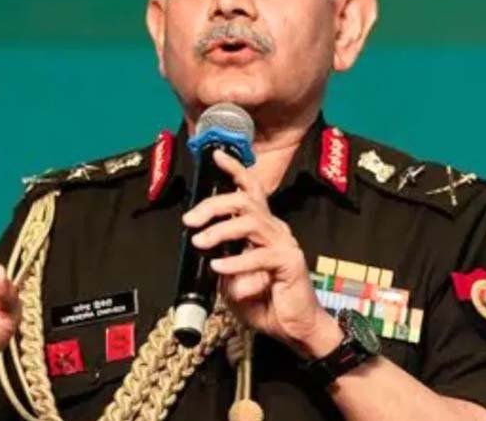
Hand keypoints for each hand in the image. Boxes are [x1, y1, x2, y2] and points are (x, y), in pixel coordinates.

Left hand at [185, 151, 342, 357]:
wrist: (295, 329)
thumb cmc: (267, 302)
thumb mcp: (233, 280)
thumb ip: (221, 261)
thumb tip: (202, 248)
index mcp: (263, 228)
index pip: (251, 190)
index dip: (235, 169)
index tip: (216, 156)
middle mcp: (275, 229)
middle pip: (245, 200)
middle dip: (214, 205)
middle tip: (190, 221)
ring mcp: (284, 244)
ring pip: (250, 221)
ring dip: (221, 230)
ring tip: (201, 242)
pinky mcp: (289, 262)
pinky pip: (259, 255)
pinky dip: (235, 261)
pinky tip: (219, 267)